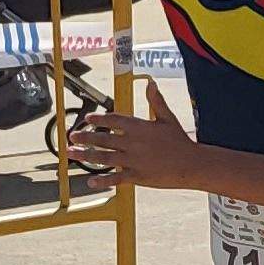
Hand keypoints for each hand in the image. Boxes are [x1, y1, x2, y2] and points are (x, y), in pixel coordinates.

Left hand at [64, 90, 199, 188]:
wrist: (192, 164)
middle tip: (71, 136)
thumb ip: (156, 101)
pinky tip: (91, 181)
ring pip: (104, 158)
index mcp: (139, 127)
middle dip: (84, 137)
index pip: (113, 120)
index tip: (87, 119)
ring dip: (85, 155)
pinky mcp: (137, 176)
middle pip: (103, 139)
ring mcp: (134, 161)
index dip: (98, 118)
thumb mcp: (167, 118)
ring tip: (71, 153)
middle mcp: (133, 143)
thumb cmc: (180, 141)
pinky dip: (103, 180)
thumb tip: (150, 83)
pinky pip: (116, 178)